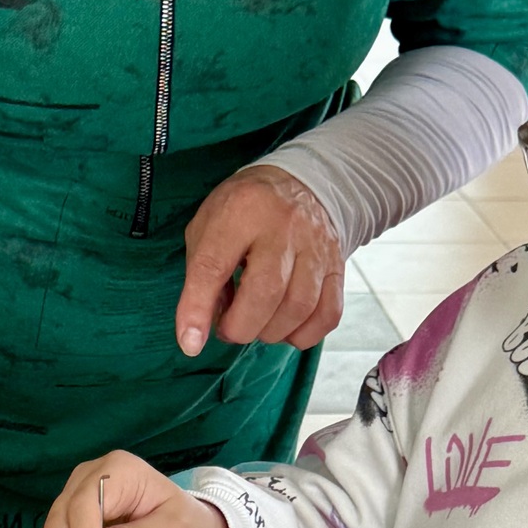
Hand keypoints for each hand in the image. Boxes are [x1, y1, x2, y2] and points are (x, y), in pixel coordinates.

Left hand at [176, 163, 344, 357]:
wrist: (296, 185)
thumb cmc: (242, 214)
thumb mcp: (207, 231)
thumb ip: (200, 279)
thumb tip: (197, 333)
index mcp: (240, 210)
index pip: (213, 265)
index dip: (198, 309)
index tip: (190, 342)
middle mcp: (283, 225)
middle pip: (266, 292)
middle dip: (241, 327)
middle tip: (229, 328)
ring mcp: (316, 246)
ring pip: (299, 308)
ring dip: (270, 332)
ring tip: (255, 325)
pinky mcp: (337, 266)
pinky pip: (327, 315)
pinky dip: (303, 335)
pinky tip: (285, 328)